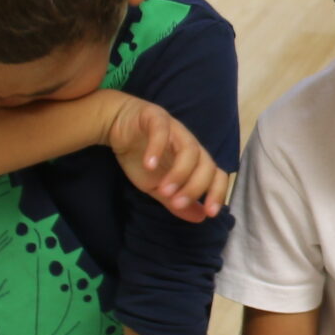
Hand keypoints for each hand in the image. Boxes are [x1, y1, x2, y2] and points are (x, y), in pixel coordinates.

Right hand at [104, 96, 230, 222]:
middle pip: (205, 163)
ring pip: (189, 148)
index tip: (210, 213)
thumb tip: (200, 218)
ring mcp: (174, 129)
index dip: (217, 193)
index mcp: (194, 160)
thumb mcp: (157, 186)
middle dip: (195, 187)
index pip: (216, 175)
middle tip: (176, 203)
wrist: (117, 127)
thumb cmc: (141, 155)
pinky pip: (161, 130)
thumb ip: (177, 202)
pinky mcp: (155, 117)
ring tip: (163, 190)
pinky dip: (157, 148)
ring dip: (179, 172)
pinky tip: (149, 165)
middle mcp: (189, 143)